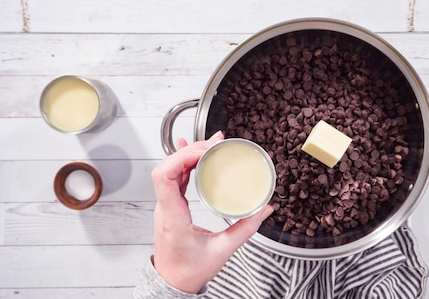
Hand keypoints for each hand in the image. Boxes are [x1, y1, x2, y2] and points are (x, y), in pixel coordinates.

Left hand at [151, 131, 273, 292]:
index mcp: (173, 217)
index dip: (181, 158)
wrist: (172, 284)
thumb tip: (265, 209)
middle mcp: (165, 208)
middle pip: (168, 167)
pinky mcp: (171, 206)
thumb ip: (245, 229)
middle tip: (217, 144)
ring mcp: (166, 206)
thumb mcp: (222, 251)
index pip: (164, 177)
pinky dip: (184, 162)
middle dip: (192, 150)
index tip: (203, 152)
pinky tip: (191, 150)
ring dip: (189, 154)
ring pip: (170, 169)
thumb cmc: (189, 271)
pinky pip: (173, 177)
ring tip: (212, 144)